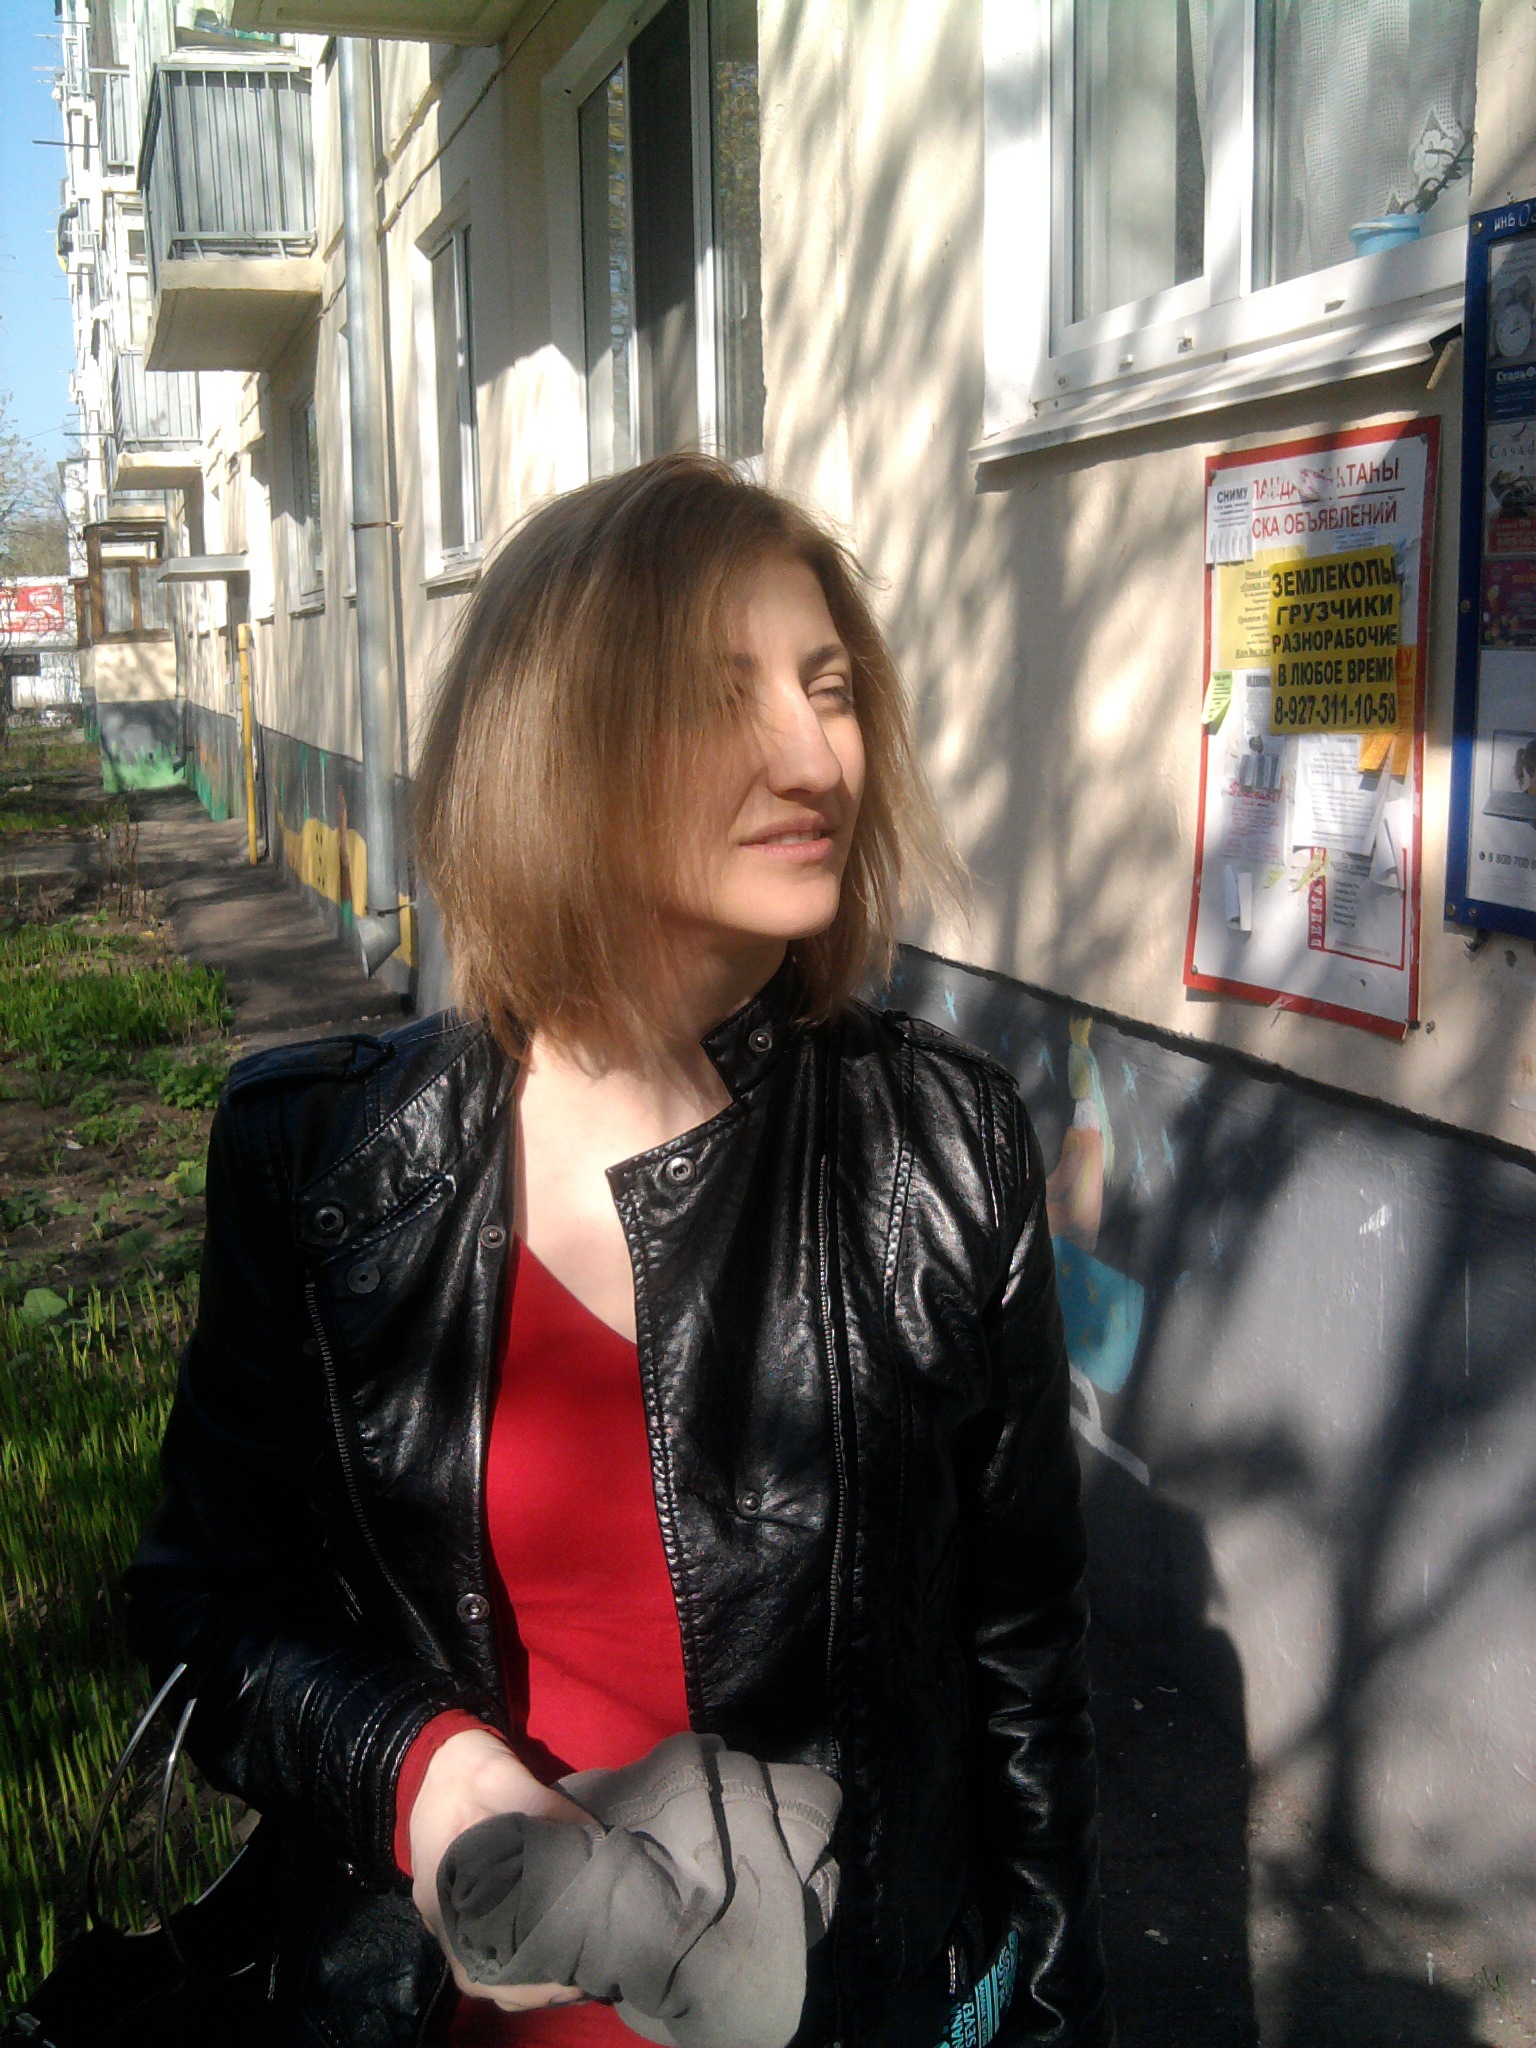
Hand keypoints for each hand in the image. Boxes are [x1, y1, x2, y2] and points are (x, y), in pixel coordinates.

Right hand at [409, 1725, 596, 2010]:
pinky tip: (556, 1944)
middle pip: (485, 1977)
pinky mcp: (465, 1901)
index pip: (473, 1967)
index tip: (566, 1981)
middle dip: (533, 1987)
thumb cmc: (467, 1769)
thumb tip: (597, 1838)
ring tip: (577, 1968)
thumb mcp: (505, 1778)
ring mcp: (450, 1911)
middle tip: (584, 1978)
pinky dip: (520, 1954)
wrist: (439, 1754)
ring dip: (528, 1975)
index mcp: (442, 1891)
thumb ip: (547, 1808)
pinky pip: (490, 1944)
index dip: (521, 1985)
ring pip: (488, 1966)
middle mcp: (442, 1914)